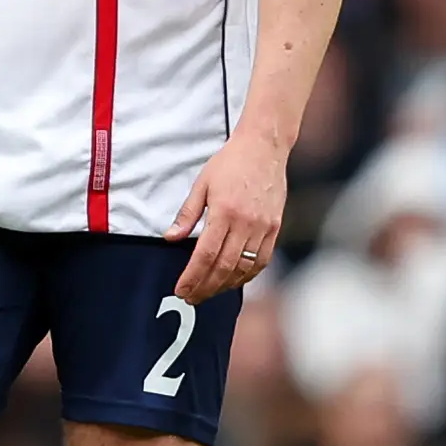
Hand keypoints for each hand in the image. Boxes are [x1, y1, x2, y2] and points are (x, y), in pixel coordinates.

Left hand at [167, 129, 287, 303]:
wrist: (264, 148)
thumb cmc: (230, 163)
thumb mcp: (202, 185)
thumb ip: (187, 215)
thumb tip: (170, 239)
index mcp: (225, 212)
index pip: (206, 254)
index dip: (193, 276)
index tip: (181, 289)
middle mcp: (246, 223)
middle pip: (225, 267)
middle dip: (206, 287)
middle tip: (191, 298)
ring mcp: (264, 227)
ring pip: (245, 267)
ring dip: (226, 285)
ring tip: (209, 291)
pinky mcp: (275, 227)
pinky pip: (262, 260)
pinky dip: (248, 275)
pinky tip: (234, 280)